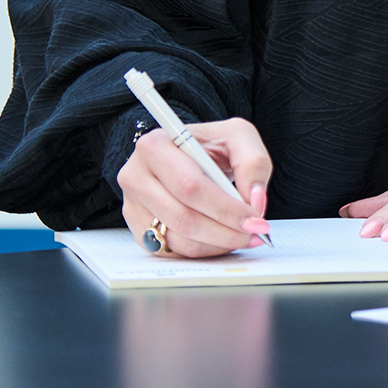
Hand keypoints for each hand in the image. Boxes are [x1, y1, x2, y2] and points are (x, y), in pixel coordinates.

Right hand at [118, 116, 273, 258]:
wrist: (186, 153)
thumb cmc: (210, 144)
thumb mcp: (237, 137)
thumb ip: (253, 163)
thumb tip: (255, 201)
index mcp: (155, 146)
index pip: (190, 186)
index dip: (225, 208)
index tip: (255, 220)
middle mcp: (135, 176)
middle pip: (182, 217)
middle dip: (225, 231)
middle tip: (255, 233)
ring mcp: (132, 205)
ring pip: (177, 239)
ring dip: (216, 244)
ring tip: (243, 236)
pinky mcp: (137, 228)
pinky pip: (171, 251)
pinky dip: (202, 251)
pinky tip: (222, 239)